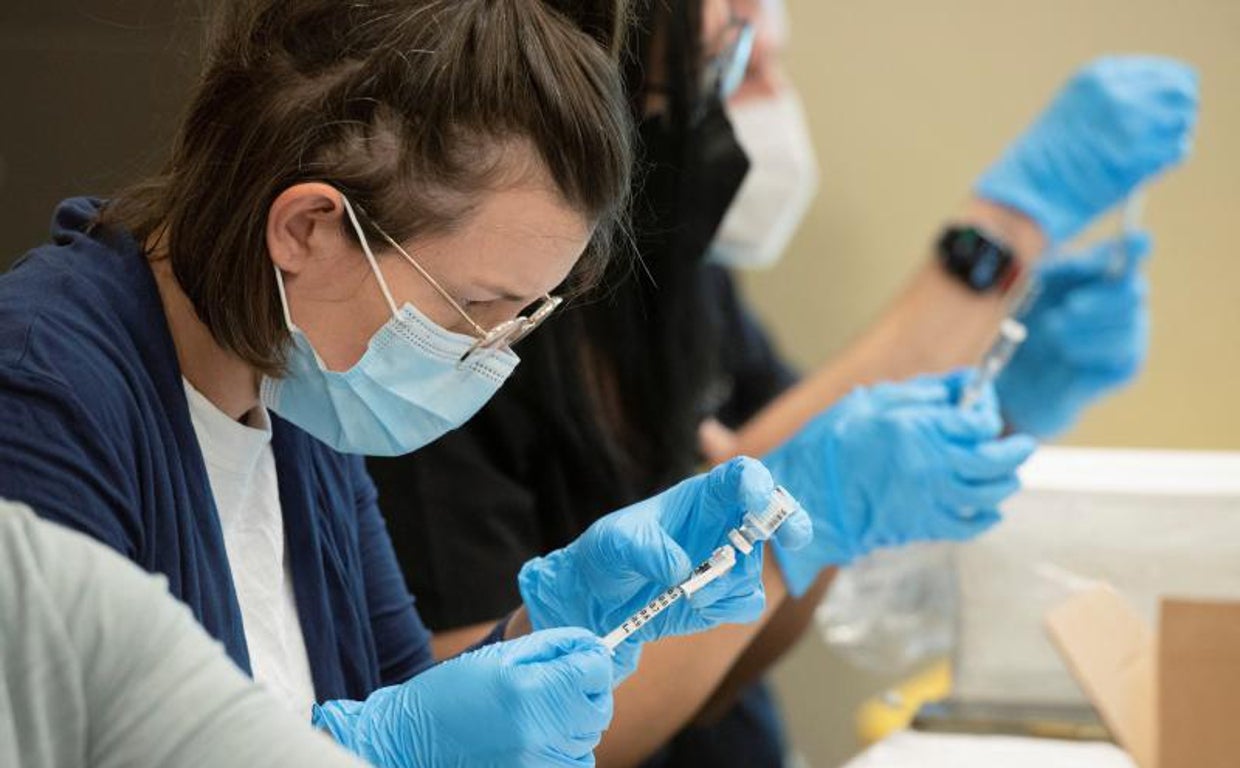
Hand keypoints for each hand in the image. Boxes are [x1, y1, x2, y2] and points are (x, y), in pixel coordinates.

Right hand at [312, 628, 612, 767]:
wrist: (411, 743)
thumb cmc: (451, 694)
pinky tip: (536, 737)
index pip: (594, 672)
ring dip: (574, 722)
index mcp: (528, 693)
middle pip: (598, 709)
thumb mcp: (499, 656)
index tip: (582, 658)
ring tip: (537, 712)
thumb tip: (591, 645)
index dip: (591, 660)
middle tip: (557, 683)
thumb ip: (552, 646)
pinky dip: (565, 749)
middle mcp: (538, 735)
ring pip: (588, 739)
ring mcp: (537, 766)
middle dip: (586, 691)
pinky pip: (574, 765)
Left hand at [518, 457, 811, 679]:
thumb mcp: (615, 542)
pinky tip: (695, 607)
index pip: (739, 476)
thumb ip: (647, 549)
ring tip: (689, 591)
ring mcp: (727, 561)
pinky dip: (725, 608)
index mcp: (699, 497)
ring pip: (753, 570)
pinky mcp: (722, 597)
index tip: (758, 500)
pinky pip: (745, 603)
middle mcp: (721, 525)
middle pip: (771, 515)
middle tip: (795, 535)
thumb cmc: (607, 554)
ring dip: (727, 584)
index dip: (755, 483)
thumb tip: (680, 569)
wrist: (597, 599)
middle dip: (790, 522)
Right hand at [766, 372, 1036, 595]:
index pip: (977, 421)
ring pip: (988, 494)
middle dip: (1015, 449)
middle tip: (1022, 444)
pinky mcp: (922, 525)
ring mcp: (929, 499)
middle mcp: (931, 465)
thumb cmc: (829, 445)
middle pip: (994, 459)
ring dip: (1005, 483)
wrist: (802, 497)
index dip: (987, 409)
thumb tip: (960, 388)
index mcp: (917, 429)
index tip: (981, 404)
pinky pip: (968, 525)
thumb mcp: (870, 402)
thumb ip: (920, 393)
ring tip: (1008, 475)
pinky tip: (989, 509)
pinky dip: (986, 517)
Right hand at [975, 56, 1196, 243]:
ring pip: (1180, 118)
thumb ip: (1112, 105)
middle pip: (1179, 90)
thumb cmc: (1040, 167)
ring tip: (1148, 155)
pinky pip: (1175, 149)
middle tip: (1167, 133)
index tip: (1169, 110)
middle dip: (1177, 112)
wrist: (1020, 200)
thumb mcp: (1072, 115)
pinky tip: (1144, 171)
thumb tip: (1161, 111)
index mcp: (1097, 76)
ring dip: (1172, 136)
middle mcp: (1114, 91)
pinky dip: (1167, 159)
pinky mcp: (1136, 155)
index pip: (1163, 72)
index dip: (1171, 93)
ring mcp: (1127, 121)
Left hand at [997, 233, 1149, 437]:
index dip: (1136, 247)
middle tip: (1068, 307)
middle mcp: (1126, 304)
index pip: (1131, 254)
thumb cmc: (1028, 330)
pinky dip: (1085, 348)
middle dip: (1098, 298)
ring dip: (1083, 326)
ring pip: (1127, 322)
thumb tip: (1085, 260)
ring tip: (1054, 333)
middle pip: (1133, 290)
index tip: (1137, 240)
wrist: (1019, 381)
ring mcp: (1132, 335)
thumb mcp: (1034, 294)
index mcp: (1103, 277)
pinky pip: (1117, 352)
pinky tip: (1066, 353)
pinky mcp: (1127, 366)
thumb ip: (1060, 270)